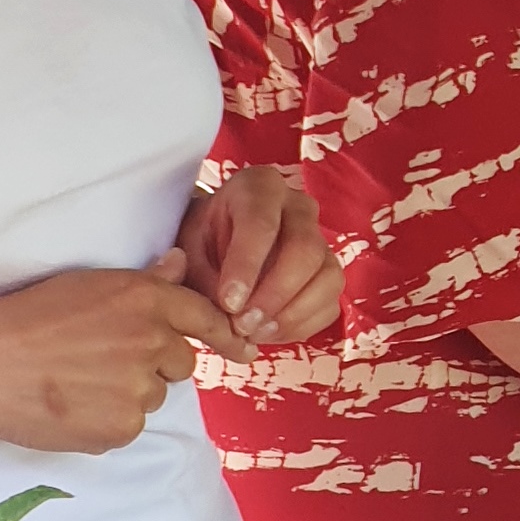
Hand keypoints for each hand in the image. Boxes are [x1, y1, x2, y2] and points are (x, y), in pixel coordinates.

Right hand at [0, 263, 245, 453]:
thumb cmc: (27, 319)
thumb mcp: (86, 285)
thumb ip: (143, 281)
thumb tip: (178, 263)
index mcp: (144, 299)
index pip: (205, 317)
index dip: (228, 335)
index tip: (246, 348)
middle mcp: (151, 341)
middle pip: (181, 362)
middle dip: (156, 364)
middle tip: (106, 360)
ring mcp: (140, 387)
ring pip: (155, 395)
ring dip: (130, 392)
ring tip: (80, 381)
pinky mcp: (123, 427)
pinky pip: (130, 425)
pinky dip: (109, 420)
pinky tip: (74, 404)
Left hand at [176, 167, 340, 344]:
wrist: (218, 247)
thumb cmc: (202, 242)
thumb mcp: (190, 251)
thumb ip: (204, 276)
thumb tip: (231, 311)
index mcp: (260, 187)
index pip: (262, 223)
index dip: (247, 266)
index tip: (229, 303)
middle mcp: (299, 207)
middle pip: (304, 250)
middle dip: (274, 295)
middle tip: (243, 325)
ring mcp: (321, 241)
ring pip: (326, 278)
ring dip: (291, 314)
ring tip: (254, 333)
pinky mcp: (329, 274)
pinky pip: (330, 304)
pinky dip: (301, 326)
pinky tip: (269, 332)